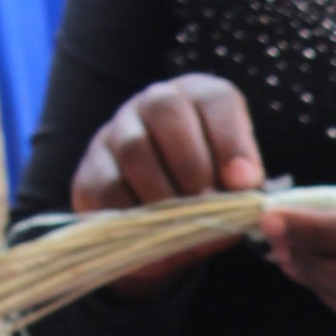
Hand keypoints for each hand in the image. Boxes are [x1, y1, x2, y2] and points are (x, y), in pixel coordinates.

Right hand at [71, 73, 264, 287]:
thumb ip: (242, 186)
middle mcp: (153, 104)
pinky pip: (106, 189)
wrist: (165, 223)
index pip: (215, 100)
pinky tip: (155, 236)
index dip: (232, 141)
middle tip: (210, 204)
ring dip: (165, 193)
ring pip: (133, 149)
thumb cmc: (211, 194)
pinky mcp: (90, 172)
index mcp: (199, 99)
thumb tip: (244, 195)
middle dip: (194, 165)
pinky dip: (134, 217)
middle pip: (166, 111)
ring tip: (185, 224)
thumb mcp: (235, 186)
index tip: (244, 183)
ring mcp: (115, 133)